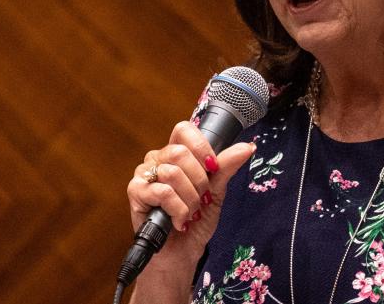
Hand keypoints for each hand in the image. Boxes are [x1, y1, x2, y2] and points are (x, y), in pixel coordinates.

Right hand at [127, 120, 256, 260]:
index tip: (212, 168)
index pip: (184, 129)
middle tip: (201, 199)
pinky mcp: (135, 192)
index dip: (201, 147)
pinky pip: (163, 192)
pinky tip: (178, 220)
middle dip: (199, 181)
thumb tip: (247, 147)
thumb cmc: (197, 221)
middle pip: (180, 152)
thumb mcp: (216, 191)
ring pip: (173, 173)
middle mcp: (157, 159)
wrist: (183, 253)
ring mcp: (144, 174)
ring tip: (190, 213)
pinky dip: (178, 210)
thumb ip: (226, 167)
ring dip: (189, 199)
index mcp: (175, 153)